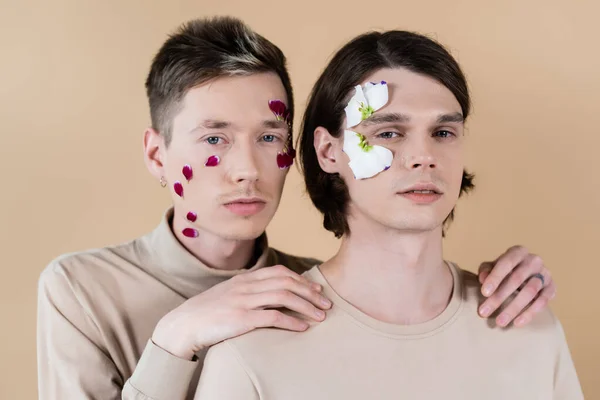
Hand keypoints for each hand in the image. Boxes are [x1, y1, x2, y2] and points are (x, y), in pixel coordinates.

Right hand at [152, 265, 330, 359]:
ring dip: (306, 306)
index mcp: (245, 279)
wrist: (184, 325)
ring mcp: (243, 301)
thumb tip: (270, 293)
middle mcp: (246, 286)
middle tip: (326, 303)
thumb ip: (248, 290)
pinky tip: (302, 327)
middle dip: (310, 293)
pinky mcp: (241, 319)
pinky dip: (291, 321)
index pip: (280, 272)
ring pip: (284, 297)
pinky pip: (272, 317)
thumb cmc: (208, 312)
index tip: (316, 289)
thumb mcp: (229, 293)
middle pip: (287, 283)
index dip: (302, 280)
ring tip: (320, 316)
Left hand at [477, 246, 555, 327]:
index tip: (484, 293)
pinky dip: (530, 313)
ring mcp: (545, 274)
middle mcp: (534, 261)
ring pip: (530, 292)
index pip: (506, 263)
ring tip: (500, 322)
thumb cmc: (503, 270)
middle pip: (517, 279)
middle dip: (499, 297)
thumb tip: (483, 278)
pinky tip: (517, 323)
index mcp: (518, 252)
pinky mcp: (552, 288)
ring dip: (514, 308)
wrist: (525, 275)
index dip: (495, 278)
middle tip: (484, 312)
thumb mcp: (492, 267)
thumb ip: (486, 270)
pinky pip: (543, 301)